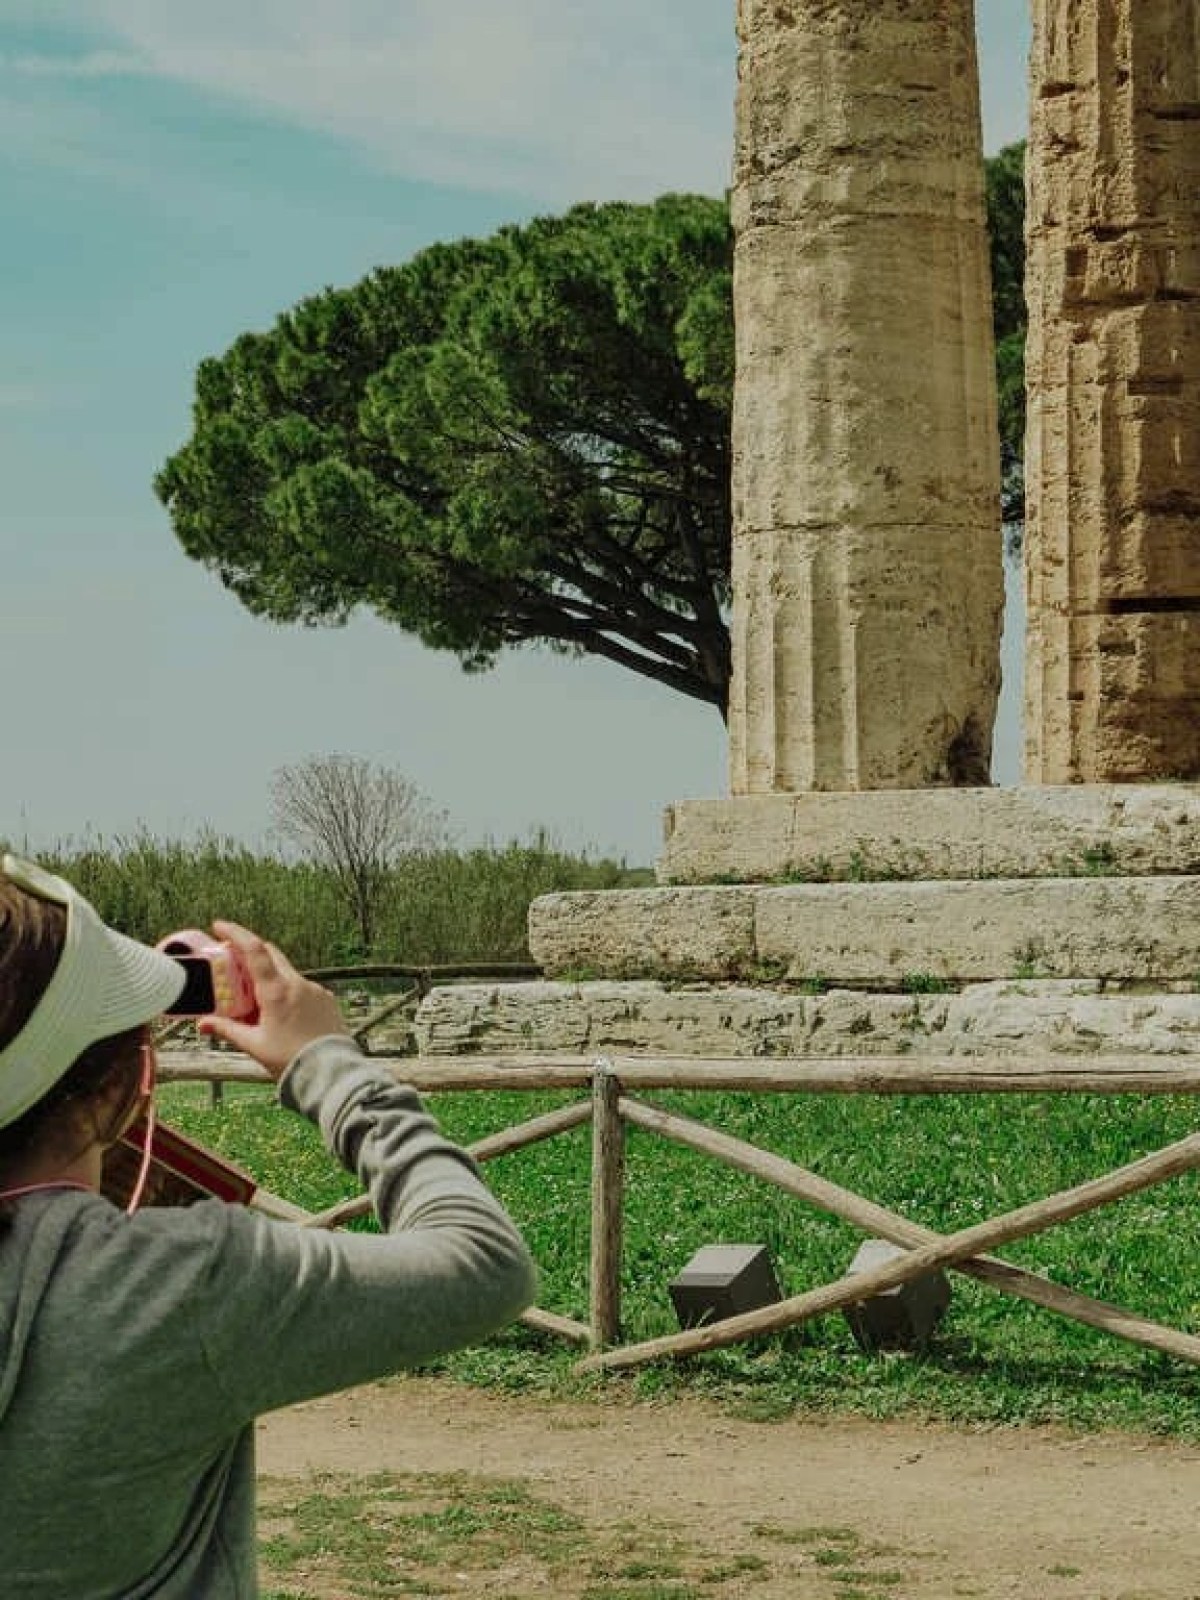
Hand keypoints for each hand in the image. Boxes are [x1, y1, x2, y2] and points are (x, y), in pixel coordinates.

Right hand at [197, 921, 349, 1079]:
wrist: (330, 1073)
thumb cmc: (291, 1060)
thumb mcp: (254, 1045)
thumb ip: (227, 1030)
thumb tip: (203, 1024)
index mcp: (277, 991)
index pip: (254, 950)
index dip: (235, 932)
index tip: (219, 925)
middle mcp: (298, 984)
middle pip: (271, 955)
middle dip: (251, 952)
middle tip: (233, 960)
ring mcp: (315, 990)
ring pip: (287, 972)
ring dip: (270, 976)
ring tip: (256, 999)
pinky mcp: (327, 999)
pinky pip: (303, 988)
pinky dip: (288, 991)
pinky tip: (282, 1012)